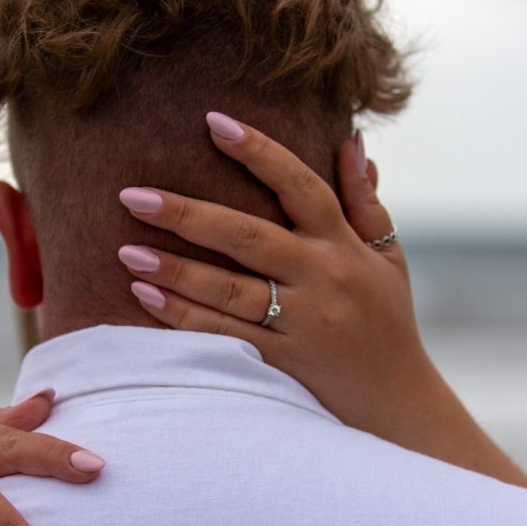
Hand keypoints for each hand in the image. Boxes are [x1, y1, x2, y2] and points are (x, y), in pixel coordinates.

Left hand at [117, 111, 526, 489]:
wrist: (399, 404)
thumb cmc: (388, 321)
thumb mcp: (389, 257)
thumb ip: (365, 200)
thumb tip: (350, 140)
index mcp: (344, 244)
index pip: (300, 185)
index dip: (259, 151)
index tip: (213, 121)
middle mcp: (323, 278)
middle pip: (248, 237)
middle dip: (187, 215)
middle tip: (132, 196)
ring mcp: (301, 323)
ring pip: (229, 291)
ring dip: (174, 271)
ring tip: (126, 251)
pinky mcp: (283, 363)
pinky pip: (224, 336)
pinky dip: (183, 317)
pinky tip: (145, 298)